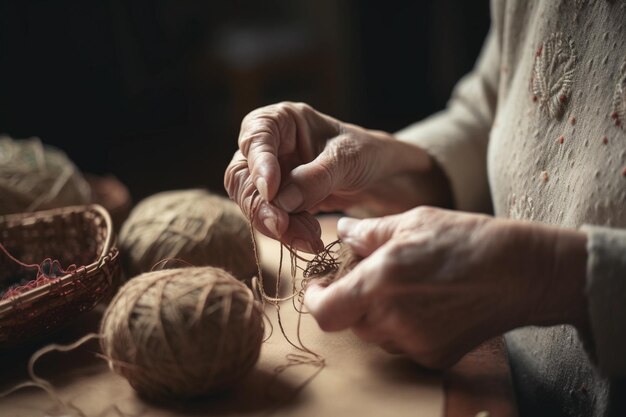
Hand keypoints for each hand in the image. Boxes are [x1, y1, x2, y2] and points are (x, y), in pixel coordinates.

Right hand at [224, 102, 448, 252]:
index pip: (256, 136)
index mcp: (283, 121)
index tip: (270, 191)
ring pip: (254, 203)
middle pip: (243, 176)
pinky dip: (288, 234)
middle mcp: (271, 147)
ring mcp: (273, 176)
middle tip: (280, 227)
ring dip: (276, 225)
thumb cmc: (368, 153)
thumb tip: (280, 200)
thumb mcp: (347, 159)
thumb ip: (316, 177)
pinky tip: (309, 240)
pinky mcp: (281, 202)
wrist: (387, 178)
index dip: (258, 164)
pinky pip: (272, 220)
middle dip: (260, 205)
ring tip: (308, 238)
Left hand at [305, 206, 588, 367]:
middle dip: (352, 299)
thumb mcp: (413, 221)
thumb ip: (368, 232)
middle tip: (372, 275)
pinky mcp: (434, 357)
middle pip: (350, 321)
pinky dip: (403, 326)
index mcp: (382, 282)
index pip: (325, 312)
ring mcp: (415, 343)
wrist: (520, 272)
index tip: (321, 286)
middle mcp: (393, 319)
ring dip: (377, 312)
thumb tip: (342, 231)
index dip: (316, 299)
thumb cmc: (467, 239)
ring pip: (374, 334)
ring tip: (405, 286)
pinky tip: (427, 303)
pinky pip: (401, 344)